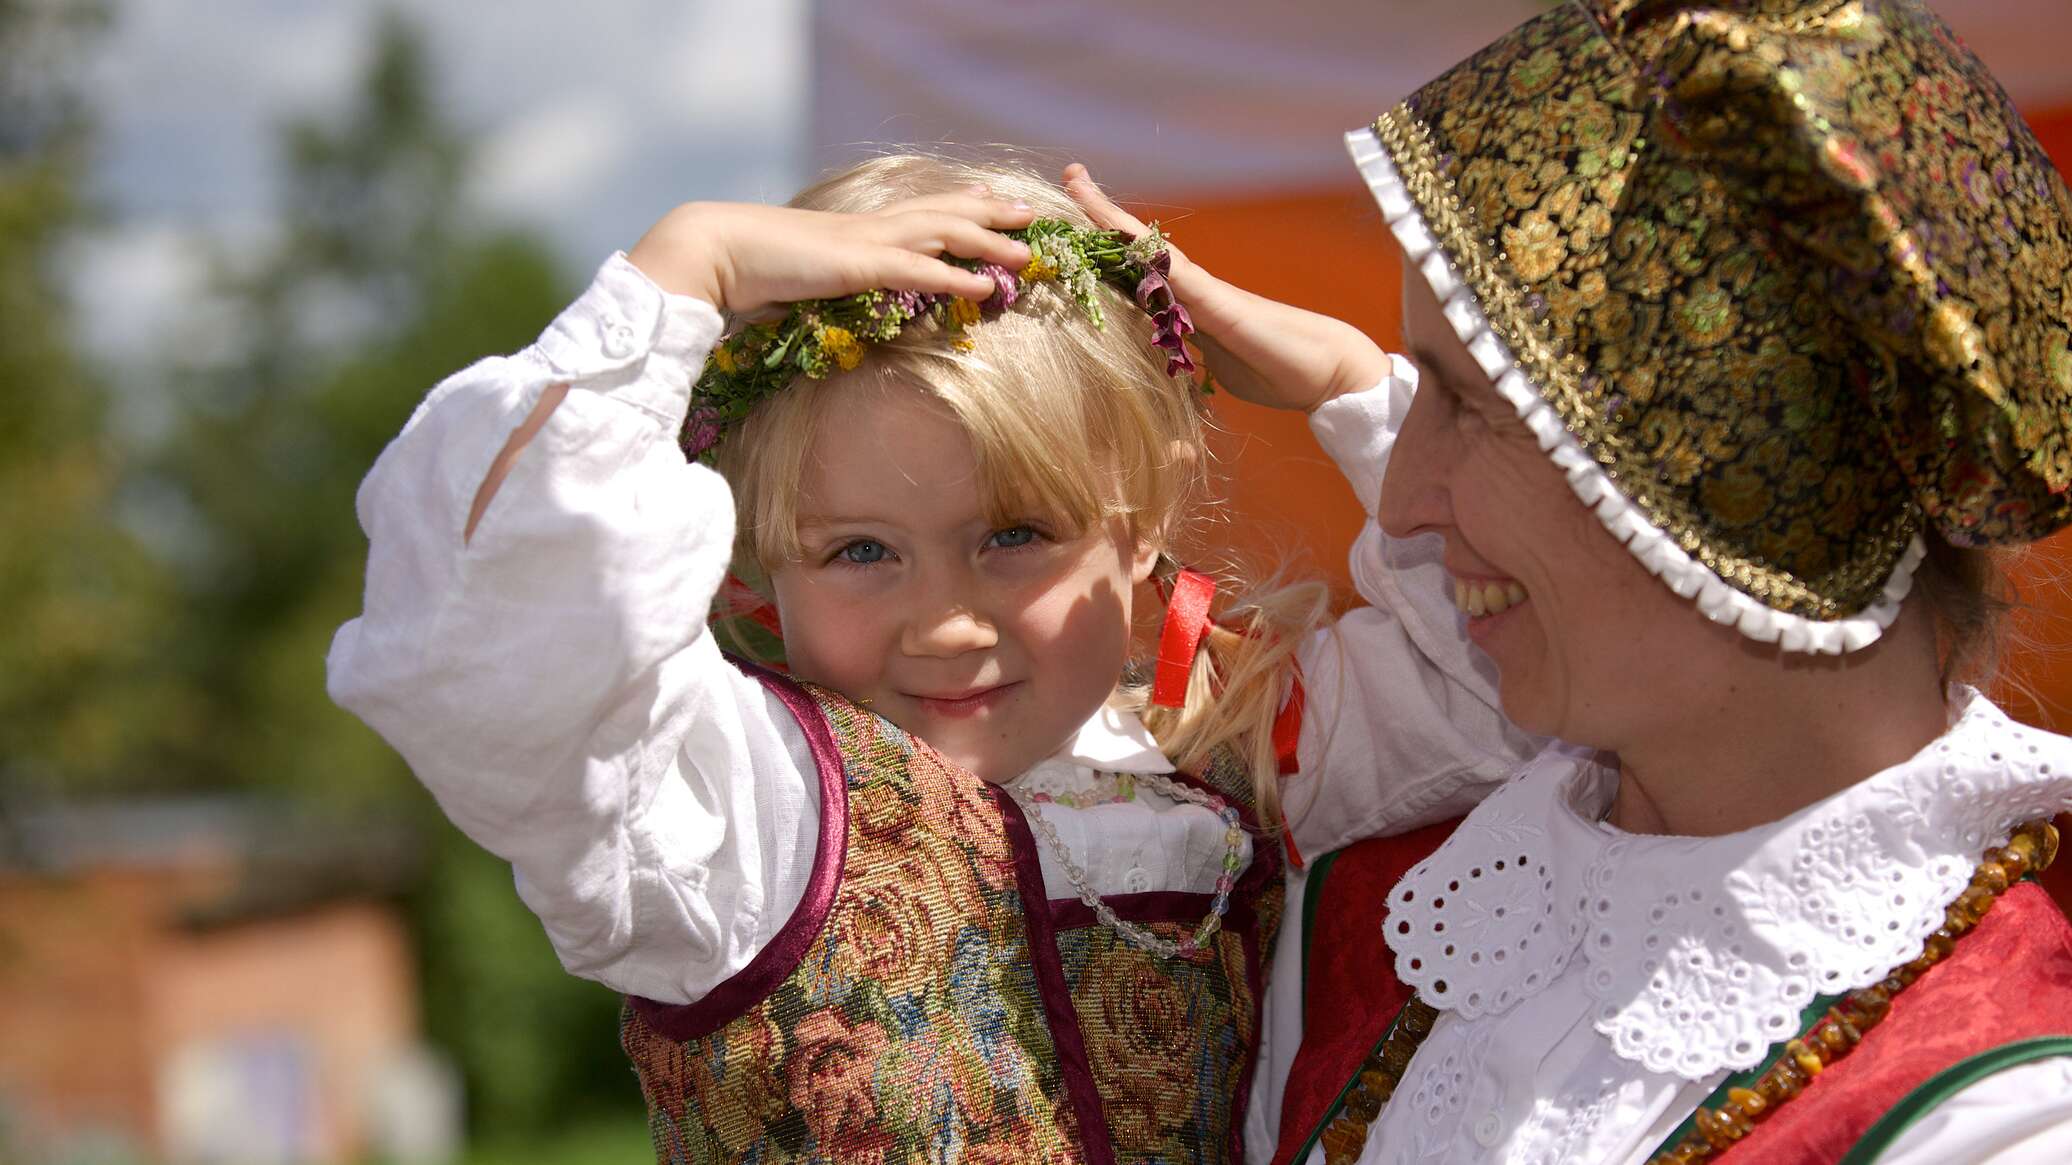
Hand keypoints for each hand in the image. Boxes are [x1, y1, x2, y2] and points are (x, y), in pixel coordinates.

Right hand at [626, 190, 1036, 316]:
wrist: (717, 252)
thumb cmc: (751, 270)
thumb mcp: (802, 277)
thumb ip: (828, 283)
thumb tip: (834, 295)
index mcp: (858, 230)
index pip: (919, 209)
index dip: (957, 203)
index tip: (989, 197)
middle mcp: (870, 229)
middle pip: (943, 213)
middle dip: (990, 213)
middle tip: (1030, 213)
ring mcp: (867, 244)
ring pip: (942, 235)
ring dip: (988, 242)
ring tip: (1027, 251)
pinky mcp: (858, 267)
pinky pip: (917, 270)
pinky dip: (955, 276)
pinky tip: (985, 286)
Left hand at [1063, 164, 1388, 411]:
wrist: (1328, 370)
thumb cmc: (1276, 369)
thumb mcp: (1216, 368)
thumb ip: (1190, 359)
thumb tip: (1170, 363)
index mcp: (1186, 306)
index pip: (1135, 271)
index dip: (1103, 248)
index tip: (1075, 222)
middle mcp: (1191, 289)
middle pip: (1135, 246)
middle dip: (1100, 214)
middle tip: (1070, 174)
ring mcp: (1204, 291)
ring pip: (1148, 248)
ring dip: (1112, 219)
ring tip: (1078, 186)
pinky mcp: (1220, 303)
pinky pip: (1176, 273)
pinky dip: (1146, 253)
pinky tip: (1118, 231)